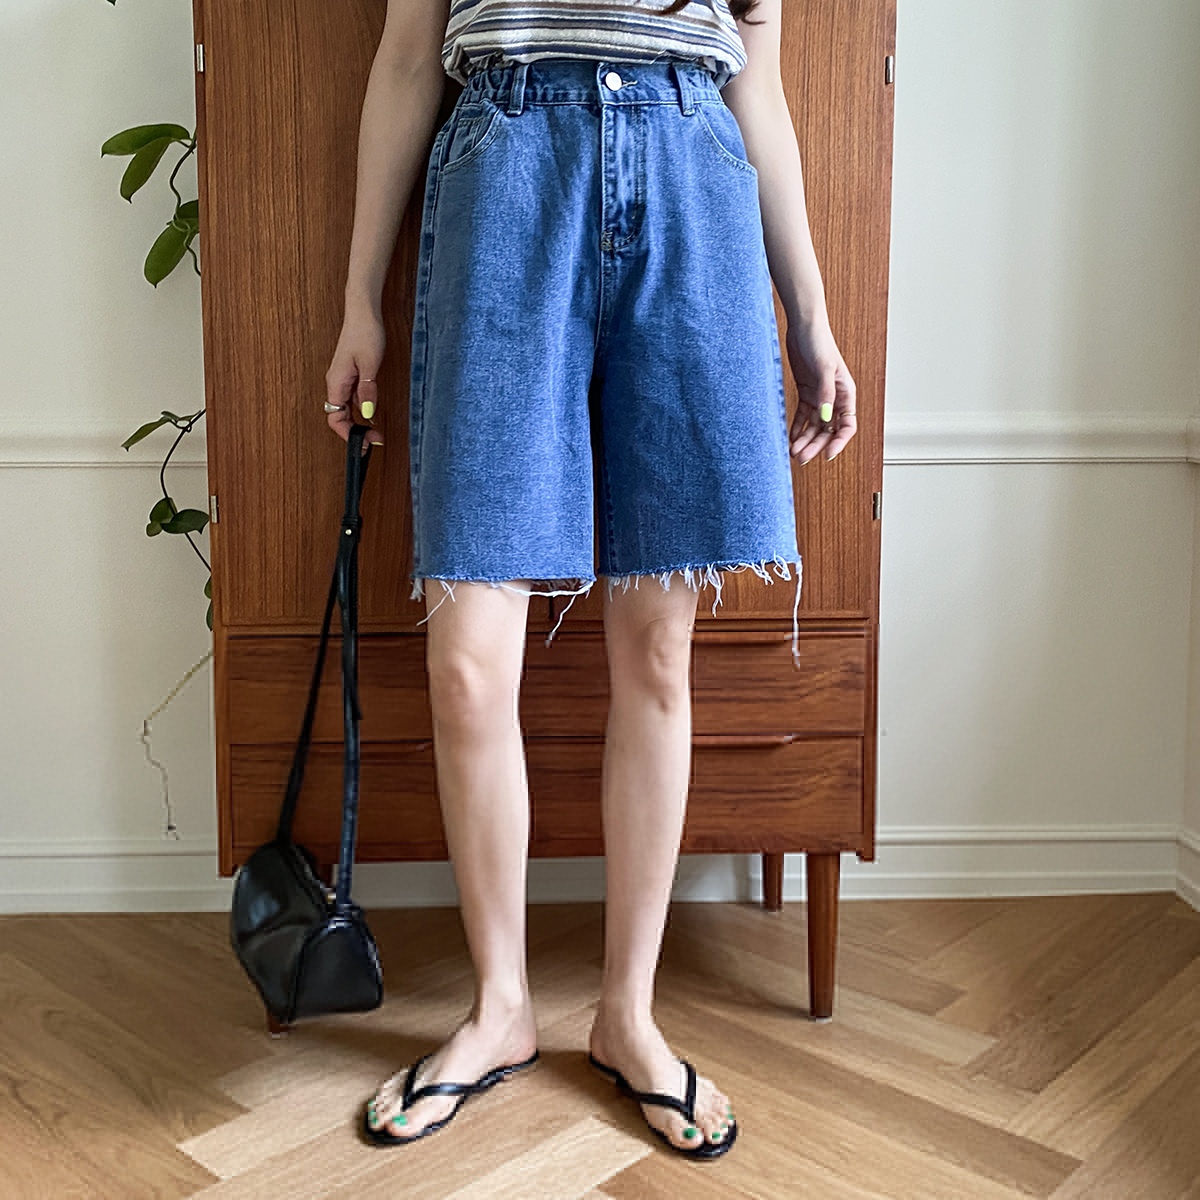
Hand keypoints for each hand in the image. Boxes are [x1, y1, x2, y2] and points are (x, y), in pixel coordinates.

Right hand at [325, 303, 385, 453]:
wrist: (364, 313)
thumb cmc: (365, 333)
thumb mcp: (370, 364)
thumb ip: (368, 391)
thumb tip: (366, 415)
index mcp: (336, 383)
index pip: (335, 418)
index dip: (348, 434)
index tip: (364, 444)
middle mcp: (336, 384)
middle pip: (339, 417)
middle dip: (354, 433)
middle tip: (374, 442)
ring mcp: (343, 380)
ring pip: (346, 410)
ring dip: (359, 424)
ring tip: (375, 434)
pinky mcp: (351, 376)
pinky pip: (353, 400)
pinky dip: (362, 411)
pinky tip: (373, 415)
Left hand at [784, 316, 856, 463]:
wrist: (804, 326)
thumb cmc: (818, 342)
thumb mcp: (824, 369)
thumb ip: (826, 394)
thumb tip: (826, 418)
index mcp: (846, 393)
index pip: (847, 425)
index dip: (838, 442)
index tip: (827, 456)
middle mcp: (834, 398)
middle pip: (827, 430)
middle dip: (815, 445)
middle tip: (801, 458)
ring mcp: (820, 396)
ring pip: (814, 426)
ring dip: (805, 440)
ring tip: (793, 452)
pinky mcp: (806, 392)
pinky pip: (803, 416)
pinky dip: (797, 428)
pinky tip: (790, 439)